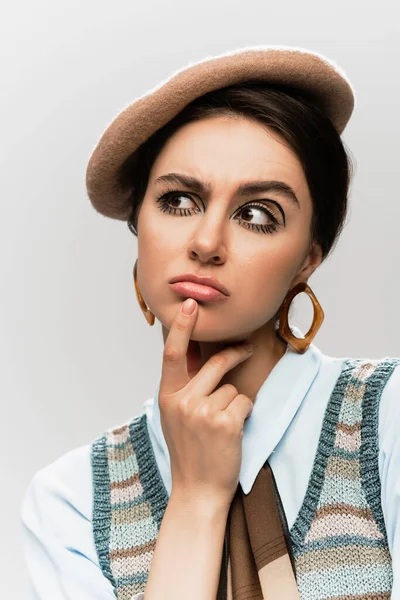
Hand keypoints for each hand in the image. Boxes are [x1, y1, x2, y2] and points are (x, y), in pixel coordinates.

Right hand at [159, 298, 253, 509]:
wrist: (197, 490)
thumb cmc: (190, 450)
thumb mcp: (175, 416)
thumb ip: (184, 387)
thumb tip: (199, 355)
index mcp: (167, 396)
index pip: (173, 353)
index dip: (183, 327)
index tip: (191, 304)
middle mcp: (182, 400)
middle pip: (215, 362)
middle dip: (236, 353)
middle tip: (248, 348)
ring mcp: (202, 412)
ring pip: (233, 387)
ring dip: (235, 402)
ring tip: (223, 426)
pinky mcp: (225, 422)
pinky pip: (245, 401)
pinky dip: (245, 414)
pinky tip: (232, 433)